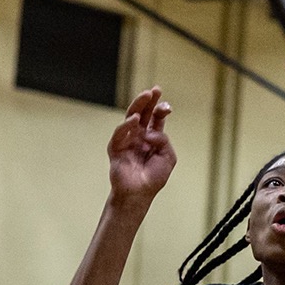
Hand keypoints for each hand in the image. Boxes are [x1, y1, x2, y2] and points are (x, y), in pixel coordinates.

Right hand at [108, 87, 174, 203]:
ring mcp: (127, 141)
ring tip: (146, 95)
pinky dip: (126, 125)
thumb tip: (150, 132)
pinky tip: (135, 119)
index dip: (160, 110)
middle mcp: (138, 136)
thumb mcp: (168, 157)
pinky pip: (119, 134)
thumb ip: (163, 140)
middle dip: (148, 101)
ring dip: (138, 106)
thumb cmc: (153, 177)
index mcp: (151, 137)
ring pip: (130, 118)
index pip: (155, 118)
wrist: (139, 194)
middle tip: (154, 90)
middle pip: (143, 114)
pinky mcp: (116, 148)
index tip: (167, 106)